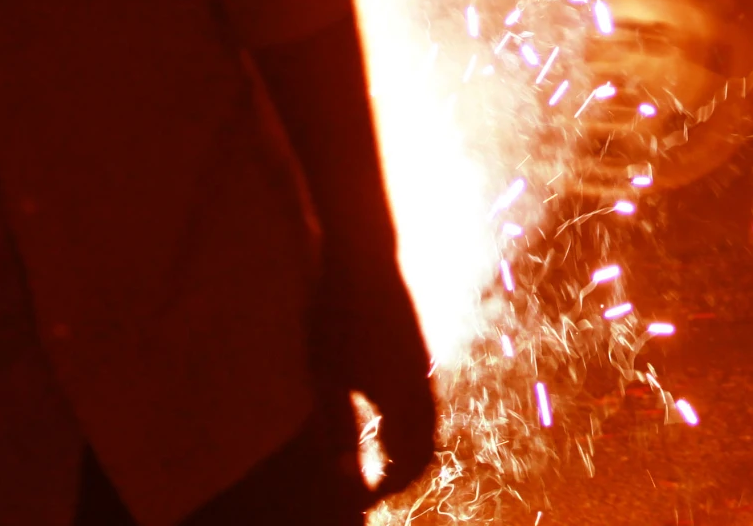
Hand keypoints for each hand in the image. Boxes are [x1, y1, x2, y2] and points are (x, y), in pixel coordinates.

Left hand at [317, 261, 437, 499]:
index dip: (386, 486)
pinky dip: (406, 420)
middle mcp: (422, 385)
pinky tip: (377, 414)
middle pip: (425, 447)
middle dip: (401, 472)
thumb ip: (335, 427)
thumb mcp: (325, 377)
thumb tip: (341, 471)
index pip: (408, 462)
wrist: (363, 256)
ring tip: (372, 455)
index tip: (360, 496)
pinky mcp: (416, 348)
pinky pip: (422, 398)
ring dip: (405, 446)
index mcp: (403, 399)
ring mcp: (422, 364)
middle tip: (370, 485)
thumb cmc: (336, 315)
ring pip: (427, 422)